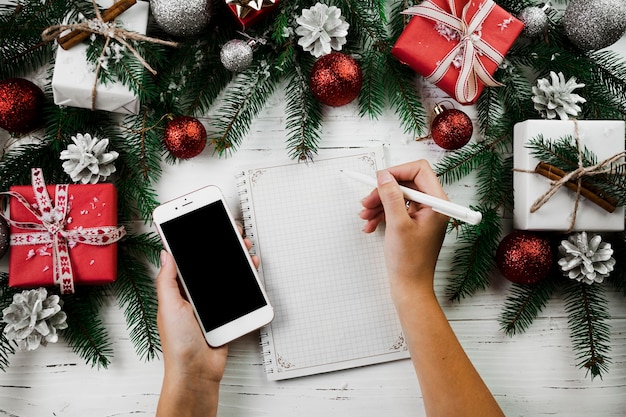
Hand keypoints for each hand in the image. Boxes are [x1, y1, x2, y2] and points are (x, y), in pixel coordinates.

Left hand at [156, 229, 259, 416]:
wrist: (197, 372)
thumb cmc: (178, 344)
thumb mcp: (168, 306)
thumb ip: (168, 279)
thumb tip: (165, 253)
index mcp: (178, 290)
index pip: (188, 259)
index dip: (196, 242)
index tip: (204, 225)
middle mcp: (195, 295)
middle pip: (211, 264)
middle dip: (223, 247)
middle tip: (234, 232)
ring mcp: (212, 304)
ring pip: (227, 275)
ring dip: (238, 261)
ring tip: (246, 249)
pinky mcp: (227, 314)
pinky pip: (238, 293)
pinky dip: (246, 280)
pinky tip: (251, 271)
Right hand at [359, 160, 448, 294]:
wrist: (410, 287)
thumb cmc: (410, 261)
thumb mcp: (397, 224)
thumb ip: (391, 196)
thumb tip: (384, 176)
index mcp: (437, 203)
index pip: (419, 170)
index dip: (397, 172)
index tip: (379, 180)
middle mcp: (433, 206)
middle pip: (406, 183)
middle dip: (383, 191)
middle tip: (367, 201)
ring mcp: (423, 215)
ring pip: (398, 196)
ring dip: (379, 203)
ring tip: (365, 216)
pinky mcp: (414, 223)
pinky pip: (396, 209)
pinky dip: (381, 214)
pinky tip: (370, 225)